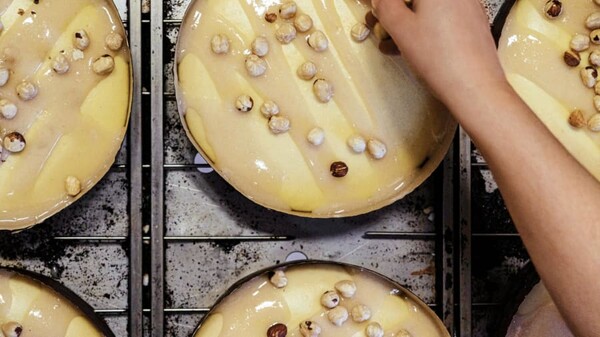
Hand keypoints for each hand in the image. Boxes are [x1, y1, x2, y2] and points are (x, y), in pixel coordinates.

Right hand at [371, 0, 507, 107]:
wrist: (474, 87)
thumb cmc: (438, 57)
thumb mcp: (401, 29)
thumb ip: (386, 6)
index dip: (386, 4)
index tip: (376, 11)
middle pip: (417, 2)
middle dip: (396, 12)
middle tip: (380, 28)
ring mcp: (468, 7)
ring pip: (430, 11)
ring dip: (407, 23)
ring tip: (391, 45)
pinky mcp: (473, 25)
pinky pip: (443, 20)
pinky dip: (426, 29)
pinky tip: (413, 49)